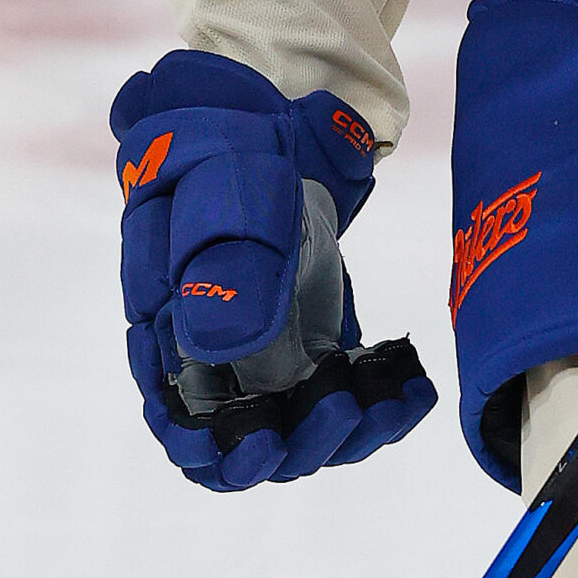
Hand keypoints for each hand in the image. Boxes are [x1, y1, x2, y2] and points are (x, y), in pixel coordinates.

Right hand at [113, 49, 436, 491]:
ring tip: (389, 400)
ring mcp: (263, 356)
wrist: (272, 126)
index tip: (264, 443)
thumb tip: (218, 343)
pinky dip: (377, 407)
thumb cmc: (231, 156)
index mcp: (167, 329)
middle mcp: (211, 358)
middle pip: (241, 445)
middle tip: (339, 407)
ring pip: (296, 432)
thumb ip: (224, 265)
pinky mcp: (309, 348)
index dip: (217, 452)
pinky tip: (410, 386)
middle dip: (293, 447)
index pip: (179, 420)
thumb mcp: (228, 197)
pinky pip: (338, 401)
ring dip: (342, 435)